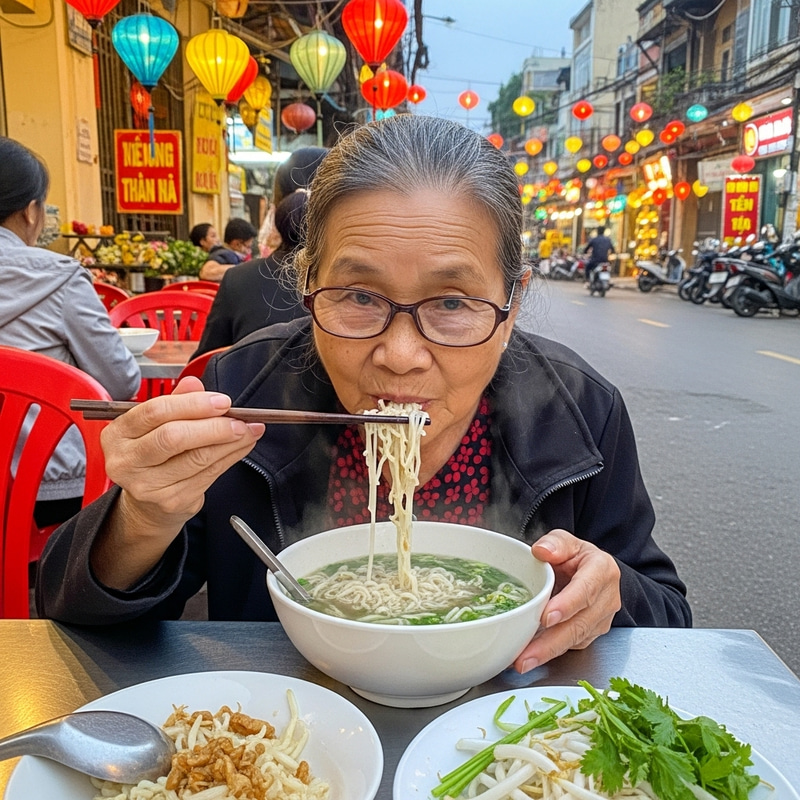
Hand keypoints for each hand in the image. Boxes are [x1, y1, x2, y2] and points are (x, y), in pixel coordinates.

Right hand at [102, 376, 264, 529]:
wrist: (147, 504)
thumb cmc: (153, 456)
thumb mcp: (156, 425)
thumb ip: (175, 401)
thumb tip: (194, 384)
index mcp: (118, 434)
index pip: (155, 412)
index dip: (193, 404)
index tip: (221, 401)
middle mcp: (127, 461)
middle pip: (174, 437)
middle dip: (214, 426)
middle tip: (239, 419)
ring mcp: (148, 485)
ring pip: (197, 458)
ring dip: (230, 441)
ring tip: (248, 430)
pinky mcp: (172, 500)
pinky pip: (209, 474)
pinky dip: (231, 457)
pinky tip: (241, 446)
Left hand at [513, 529, 620, 673]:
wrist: (590, 572)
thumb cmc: (575, 557)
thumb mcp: (566, 542)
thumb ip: (556, 543)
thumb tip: (542, 550)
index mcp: (602, 571)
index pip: (585, 590)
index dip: (567, 605)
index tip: (547, 617)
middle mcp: (606, 599)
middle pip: (579, 624)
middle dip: (551, 642)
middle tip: (526, 655)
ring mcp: (601, 620)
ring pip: (575, 639)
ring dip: (547, 653)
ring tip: (522, 661)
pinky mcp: (591, 634)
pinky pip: (570, 646)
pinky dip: (549, 653)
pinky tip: (529, 656)